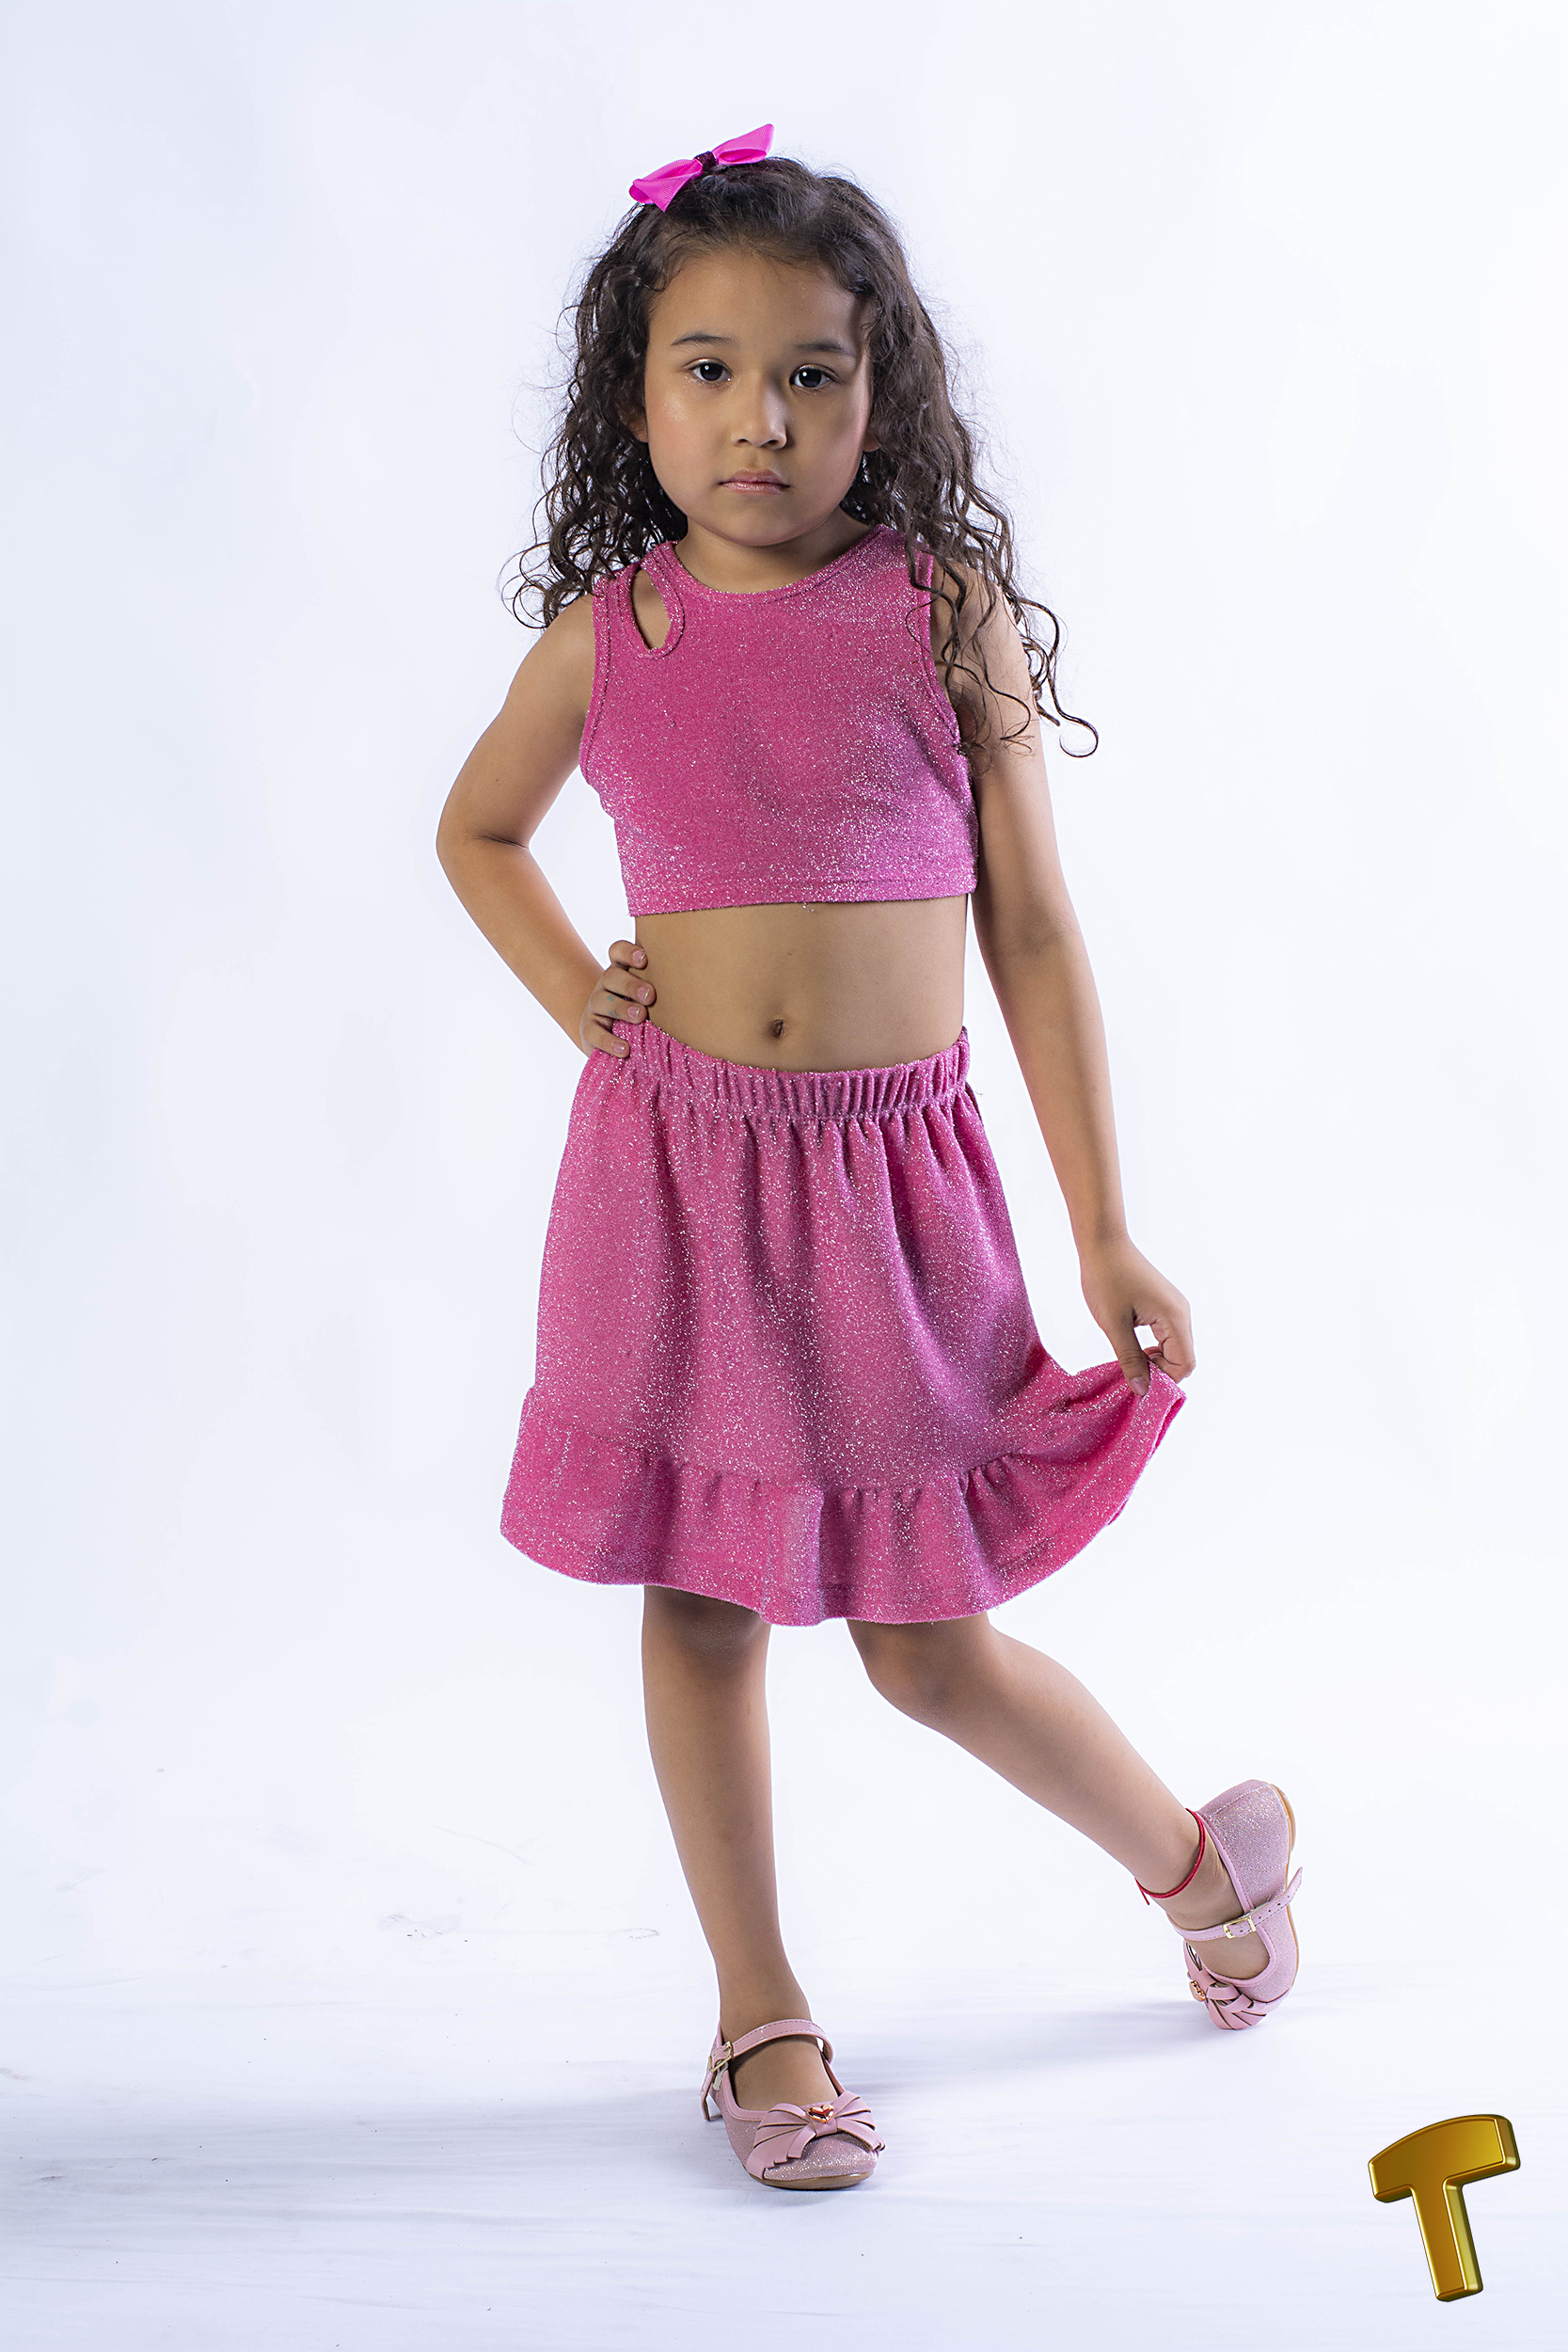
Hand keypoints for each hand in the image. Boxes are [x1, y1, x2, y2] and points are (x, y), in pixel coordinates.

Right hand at [580, 939, 656, 1057]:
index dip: (628, 952)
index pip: (618, 952)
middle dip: (631, 985)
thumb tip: (698, 987)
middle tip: (650, 995)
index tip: (645, 959)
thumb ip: (665, 987)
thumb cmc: (640, 1010)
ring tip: (640, 1016)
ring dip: (621, 1008)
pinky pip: (594, 1033)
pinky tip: (625, 1049)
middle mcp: (605, 986)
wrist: (610, 1035)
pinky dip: (609, 1041)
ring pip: (601, 1001)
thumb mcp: (650, 997)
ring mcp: (595, 1007)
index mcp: (621, 972)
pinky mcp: (588, 1030)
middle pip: (612, 976)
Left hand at [1079, 1235, 1194, 1397]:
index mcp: (1174, 1317)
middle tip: (1129, 1369)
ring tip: (1128, 1356)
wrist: (1103, 1242)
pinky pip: (1167, 1335)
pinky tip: (1131, 1344)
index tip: (1137, 1378)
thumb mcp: (1113, 1324)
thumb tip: (1142, 1390)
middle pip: (1183, 1357)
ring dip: (1155, 1359)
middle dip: (1159, 1370)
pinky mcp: (1165, 1304)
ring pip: (1175, 1347)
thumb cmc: (1106, 1278)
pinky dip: (1153, 1347)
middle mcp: (1181, 1312)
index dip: (1164, 1378)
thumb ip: (1129, 1359)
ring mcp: (1175, 1307)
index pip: (1185, 1364)